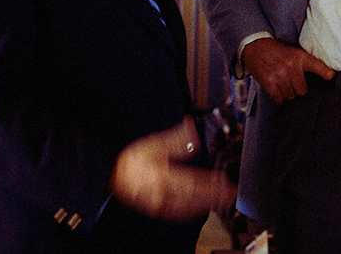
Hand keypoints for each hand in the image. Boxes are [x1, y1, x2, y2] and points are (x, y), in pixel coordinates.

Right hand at [108, 116, 236, 220]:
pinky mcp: (155, 208)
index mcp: (163, 175)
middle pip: (194, 196)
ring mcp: (158, 202)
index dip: (211, 183)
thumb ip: (176, 138)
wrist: (109, 174)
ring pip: (187, 206)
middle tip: (231, 194)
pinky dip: (191, 211)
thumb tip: (191, 127)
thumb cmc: (130, 159)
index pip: (194, 180)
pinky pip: (176, 213)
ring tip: (221, 200)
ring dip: (206, 204)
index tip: (225, 182)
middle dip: (215, 195)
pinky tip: (200, 208)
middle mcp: (162, 192)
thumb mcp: (154, 143)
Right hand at [242, 37, 334, 103]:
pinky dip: (280, 99)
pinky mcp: (269, 82)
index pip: (316, 65)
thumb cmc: (279, 52)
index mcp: (300, 57)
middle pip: (302, 91)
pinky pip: (279, 99)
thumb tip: (325, 78)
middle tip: (294, 85)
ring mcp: (280, 75)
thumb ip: (308, 64)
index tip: (330, 76)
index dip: (325, 72)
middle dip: (299, 90)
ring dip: (289, 95)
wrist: (257, 47)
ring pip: (291, 96)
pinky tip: (279, 92)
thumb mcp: (296, 53)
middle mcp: (291, 66)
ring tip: (284, 86)